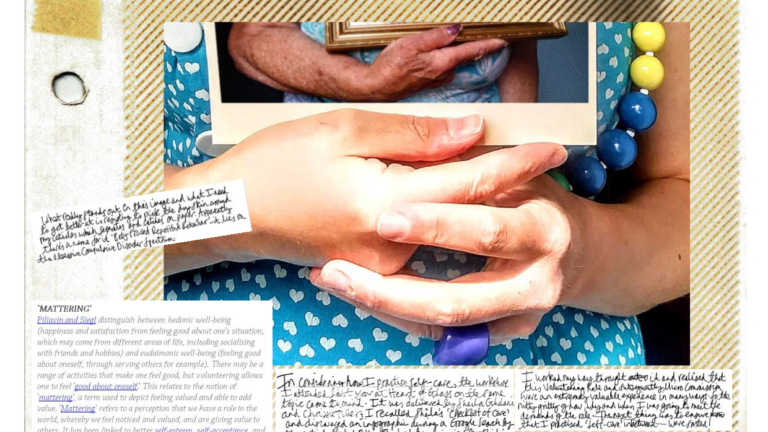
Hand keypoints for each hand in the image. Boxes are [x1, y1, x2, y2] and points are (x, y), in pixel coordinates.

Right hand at [173, 109, 566, 275]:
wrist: (232, 212)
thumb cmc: (276, 166)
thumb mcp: (342, 130)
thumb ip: (412, 136)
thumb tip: (469, 134)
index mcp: (387, 205)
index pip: (470, 180)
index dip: (515, 162)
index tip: (551, 150)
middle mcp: (392, 246)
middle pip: (469, 215)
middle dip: (511, 189)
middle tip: (544, 167)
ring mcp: (382, 266)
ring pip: (450, 235)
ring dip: (480, 210)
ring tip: (506, 186)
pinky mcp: (372, 271)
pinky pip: (424, 251)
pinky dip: (446, 232)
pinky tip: (457, 215)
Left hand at [309, 174, 587, 344]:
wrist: (580, 256)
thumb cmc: (540, 204)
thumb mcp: (519, 173)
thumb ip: (482, 161)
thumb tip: (457, 129)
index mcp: (542, 230)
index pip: (484, 231)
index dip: (435, 225)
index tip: (386, 219)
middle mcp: (536, 283)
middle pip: (455, 300)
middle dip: (390, 289)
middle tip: (336, 270)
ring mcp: (519, 317)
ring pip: (441, 326)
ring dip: (382, 306)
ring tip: (333, 280)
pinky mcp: (502, 335)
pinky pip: (444, 335)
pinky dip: (400, 317)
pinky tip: (362, 296)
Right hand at [362, 24, 508, 100]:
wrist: (376, 86)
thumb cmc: (390, 66)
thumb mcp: (412, 44)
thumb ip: (436, 37)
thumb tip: (457, 29)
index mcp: (442, 62)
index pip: (472, 50)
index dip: (490, 43)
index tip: (505, 38)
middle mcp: (444, 73)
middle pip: (464, 55)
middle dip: (472, 45)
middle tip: (480, 32)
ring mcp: (438, 79)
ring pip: (452, 61)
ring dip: (453, 52)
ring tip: (446, 40)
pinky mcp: (430, 82)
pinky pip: (443, 67)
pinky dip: (442, 59)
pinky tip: (431, 55)